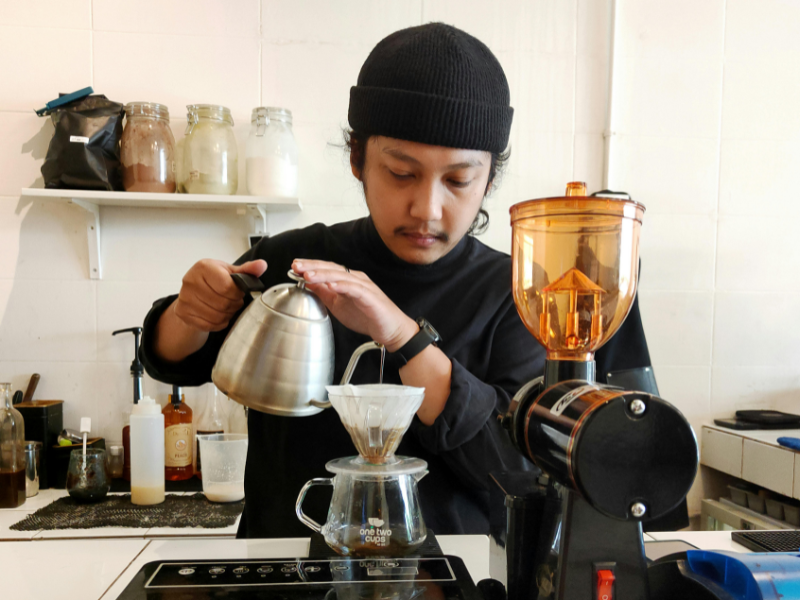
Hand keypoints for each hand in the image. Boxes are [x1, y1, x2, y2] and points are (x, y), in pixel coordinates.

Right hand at [172, 259, 266, 331]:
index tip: (238, 292)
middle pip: (222, 303)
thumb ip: (247, 270)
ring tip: (227, 308)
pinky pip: (209, 325)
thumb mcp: (229, 272)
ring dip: (227, 315)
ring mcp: (185, 298)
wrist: (192, 293)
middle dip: (234, 305)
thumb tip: (262, 265)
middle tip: (234, 301)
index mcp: (204, 267)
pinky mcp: (183, 313)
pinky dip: (218, 323)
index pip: (227, 287)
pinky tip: (218, 315)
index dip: (237, 293)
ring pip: (216, 316)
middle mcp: (191, 281)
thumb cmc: (213, 281)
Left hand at [292, 259, 417, 351]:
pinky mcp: (370, 297)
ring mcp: (364, 287)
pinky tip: (331, 285)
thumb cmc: (367, 317)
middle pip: (332, 268)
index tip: (294, 266)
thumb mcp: (338, 305)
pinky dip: (343, 286)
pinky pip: (355, 289)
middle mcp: (355, 279)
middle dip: (312, 266)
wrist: (390, 330)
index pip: (326, 268)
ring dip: (323, 274)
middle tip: (296, 265)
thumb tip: (307, 283)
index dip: (310, 266)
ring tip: (308, 275)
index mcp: (347, 280)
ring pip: (341, 276)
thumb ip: (324, 293)